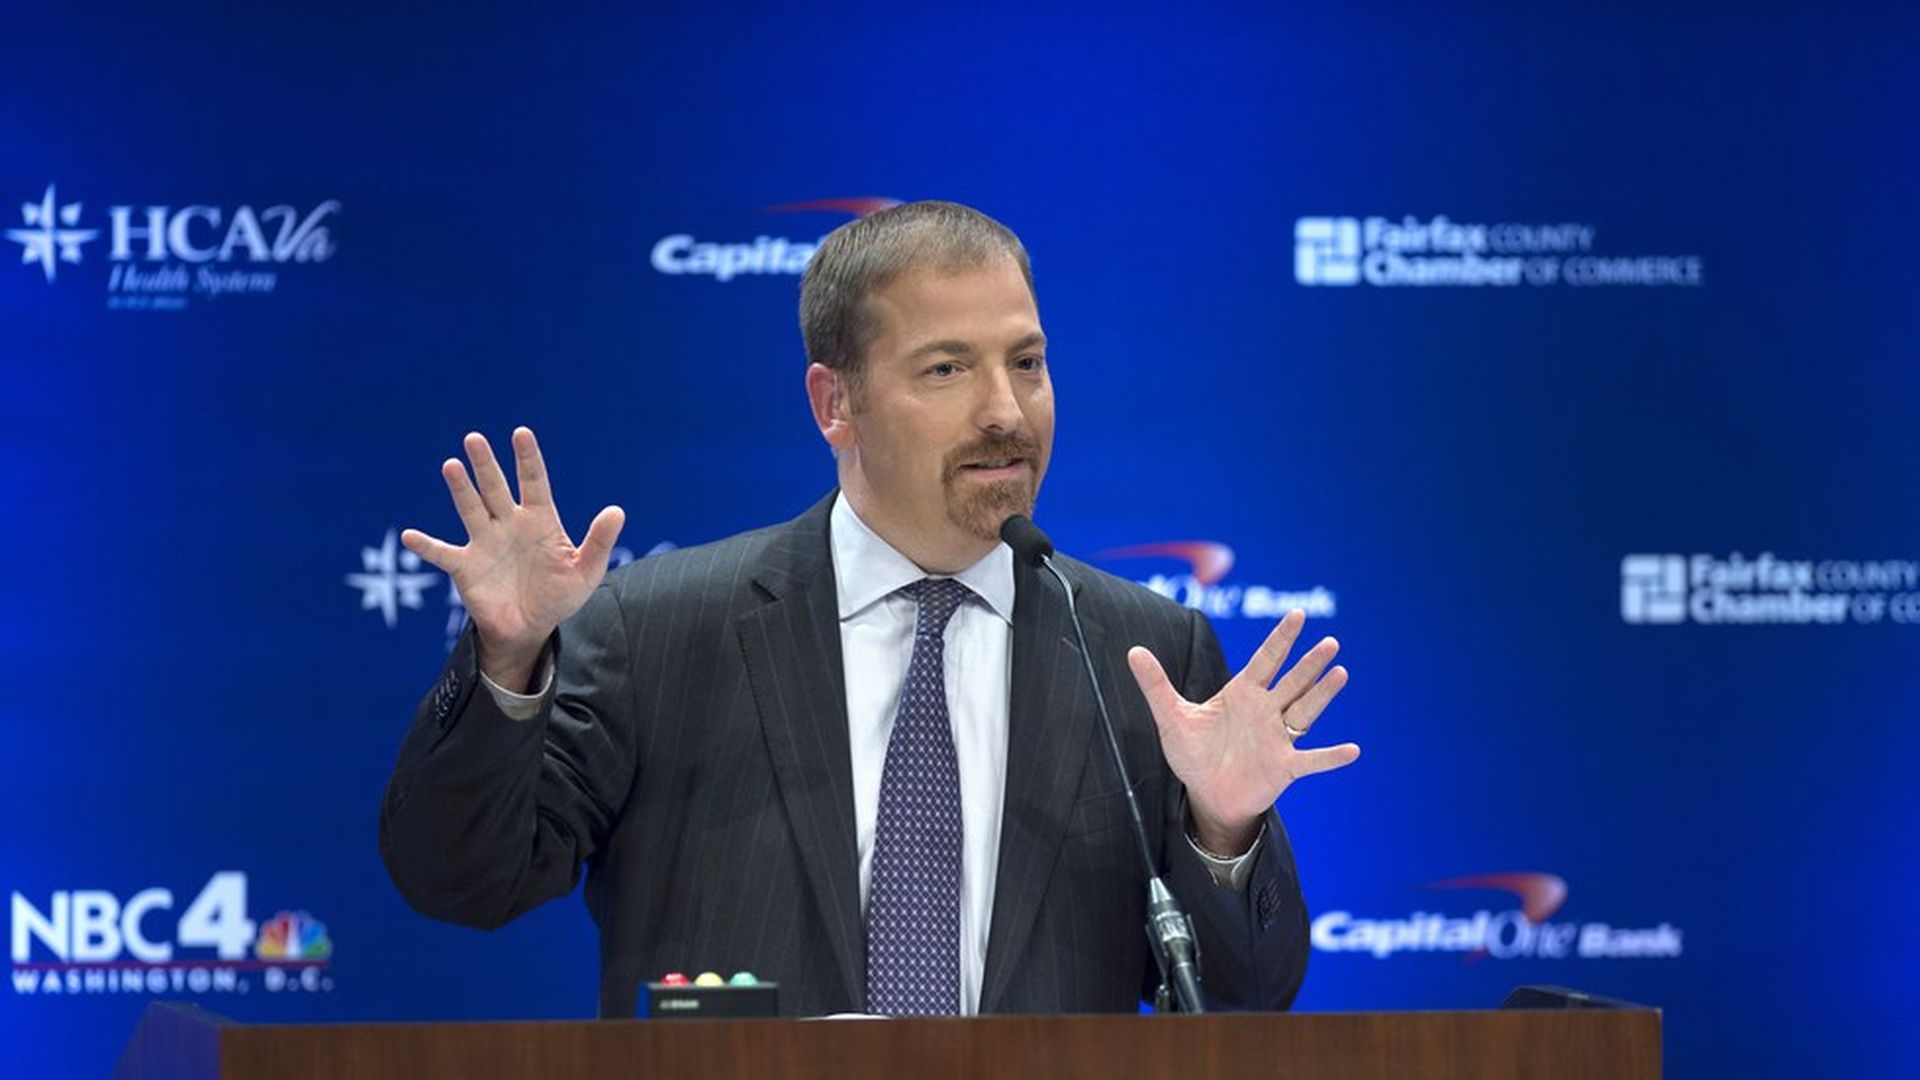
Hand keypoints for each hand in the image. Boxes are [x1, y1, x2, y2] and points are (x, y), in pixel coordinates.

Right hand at [401, 427, 623, 689]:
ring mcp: (484, 542)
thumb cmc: (559, 596)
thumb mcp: (586, 572)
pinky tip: (410, 536)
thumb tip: (617, 511)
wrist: (530, 628)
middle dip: (486, 464)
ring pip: (470, 509)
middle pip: (496, 487)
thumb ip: (599, 542)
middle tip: (474, 439)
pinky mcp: (465, 566)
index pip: (534, 482)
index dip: (528, 458)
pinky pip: (442, 553)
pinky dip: (426, 546)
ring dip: (460, 489)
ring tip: (451, 466)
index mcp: (540, 520)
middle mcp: (509, 524)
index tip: (521, 433)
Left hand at [1127, 609, 1358, 854]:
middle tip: (1330, 642)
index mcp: (1242, 694)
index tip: (1297, 616)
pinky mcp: (1284, 767)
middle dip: (1309, 663)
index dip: (1280, 639)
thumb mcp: (1171, 718)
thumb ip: (1155, 685)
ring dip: (1322, 695)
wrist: (1207, 794)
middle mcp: (1266, 711)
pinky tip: (1352, 750)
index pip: (1264, 661)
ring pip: (1305, 712)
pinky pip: (1311, 760)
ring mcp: (1278, 738)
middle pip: (1292, 682)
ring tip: (1340, 673)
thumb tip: (1132, 651)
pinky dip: (1330, 757)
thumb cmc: (1193, 754)